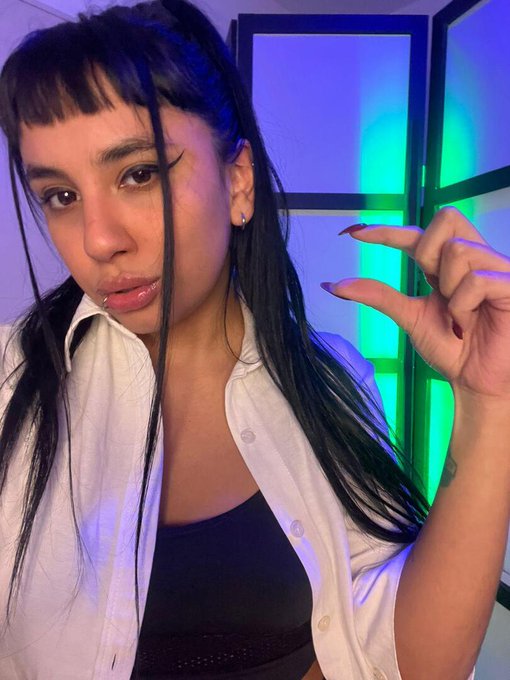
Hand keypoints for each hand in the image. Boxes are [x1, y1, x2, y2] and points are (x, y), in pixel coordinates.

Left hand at [321, 207, 509, 398]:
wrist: (475, 383)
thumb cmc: (450, 348)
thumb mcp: (410, 317)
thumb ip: (378, 296)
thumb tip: (333, 284)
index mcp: (447, 264)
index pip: (417, 235)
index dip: (388, 231)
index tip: (355, 234)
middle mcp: (473, 258)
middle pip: (448, 217)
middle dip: (430, 251)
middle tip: (432, 285)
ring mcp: (496, 268)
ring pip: (458, 250)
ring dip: (448, 288)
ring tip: (458, 314)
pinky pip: (477, 279)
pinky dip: (463, 304)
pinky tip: (469, 322)